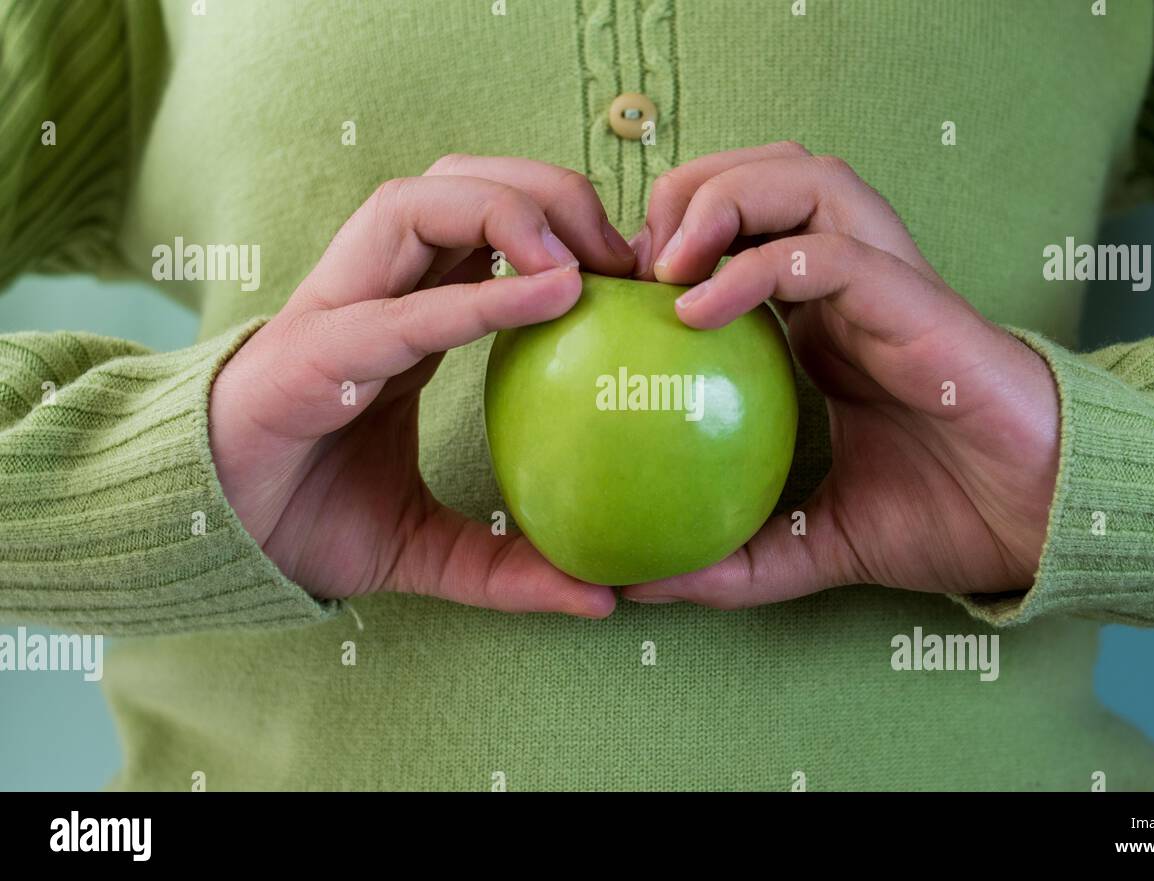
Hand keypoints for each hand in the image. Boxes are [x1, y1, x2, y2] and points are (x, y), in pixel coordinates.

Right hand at [210, 156, 634, 615]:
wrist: (207, 540)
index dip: (569, 228)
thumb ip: (508, 566)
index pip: (490, 228)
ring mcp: (336, 310)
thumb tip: (601, 598)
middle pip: (462, 181)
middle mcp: (374, 292)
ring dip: (512, 209)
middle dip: (550, 190)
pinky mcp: (306, 351)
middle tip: (625, 257)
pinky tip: (550, 293)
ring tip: (585, 263)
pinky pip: (399, 307)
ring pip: (419, 201)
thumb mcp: (429, 545)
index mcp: (408, 313)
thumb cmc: (309, 520)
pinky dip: (478, 295)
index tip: (641, 276)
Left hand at [621, 141, 1059, 607]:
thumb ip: (733, 560)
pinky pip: (828, 251)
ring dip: (722, 199)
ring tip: (662, 264)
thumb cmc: (943, 517)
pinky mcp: (913, 297)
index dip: (669, 245)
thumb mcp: (812, 543)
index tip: (613, 298)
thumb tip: (636, 586)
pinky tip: (696, 308)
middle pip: (762, 177)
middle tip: (633, 262)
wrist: (1041, 523)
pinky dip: (756, 263)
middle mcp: (850, 285)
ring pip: (801, 177)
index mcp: (822, 324)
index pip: (738, 237)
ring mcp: (885, 282)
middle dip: (688, 191)